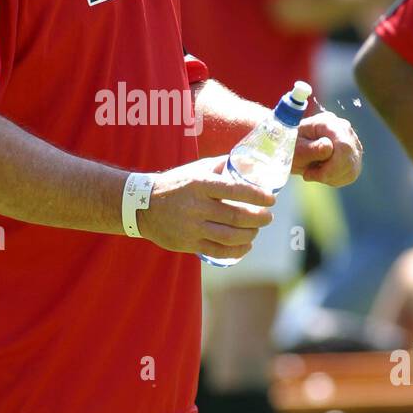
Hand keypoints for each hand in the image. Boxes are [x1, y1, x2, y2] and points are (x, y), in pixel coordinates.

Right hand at [138, 155, 275, 259]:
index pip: (236, 190)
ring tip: (257, 230)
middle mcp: (196, 206)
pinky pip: (218, 251)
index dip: (258, 197)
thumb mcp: (195, 169)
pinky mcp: (188, 244)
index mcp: (200, 184)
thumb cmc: (175, 184)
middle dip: (259, 218)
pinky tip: (246, 245)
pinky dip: (237, 251)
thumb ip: (220, 166)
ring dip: (250, 234)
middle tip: (268, 217)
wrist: (142, 205)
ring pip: (230, 236)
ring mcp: (192, 227)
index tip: (271, 199)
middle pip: (237, 216)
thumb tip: (247, 161)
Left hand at [292, 111, 362, 186]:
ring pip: (351, 169)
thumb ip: (310, 148)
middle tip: (308, 173)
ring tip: (314, 170)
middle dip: (328, 173)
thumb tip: (328, 147)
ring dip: (330, 177)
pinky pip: (351, 174)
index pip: (343, 145)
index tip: (308, 173)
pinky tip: (322, 173)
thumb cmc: (292, 146)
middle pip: (349, 159)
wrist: (295, 147)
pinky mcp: (354, 155)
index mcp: (328, 122)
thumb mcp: (295, 149)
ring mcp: (352, 142)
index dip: (331, 166)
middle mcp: (344, 129)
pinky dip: (335, 179)